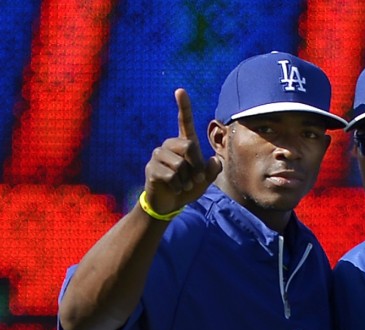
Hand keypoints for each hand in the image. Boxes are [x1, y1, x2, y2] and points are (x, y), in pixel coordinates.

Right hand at [143, 88, 222, 215]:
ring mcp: (158, 156)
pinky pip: (170, 176)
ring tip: (182, 185)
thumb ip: (212, 171)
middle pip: (188, 146)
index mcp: (183, 144)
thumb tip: (213, 160)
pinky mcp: (152, 168)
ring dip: (186, 179)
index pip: (184, 122)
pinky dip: (177, 186)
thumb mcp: (204, 181)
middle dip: (197, 165)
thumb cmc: (187, 188)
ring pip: (179, 164)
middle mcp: (169, 145)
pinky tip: (174, 188)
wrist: (169, 204)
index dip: (184, 106)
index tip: (180, 90)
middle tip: (196, 179)